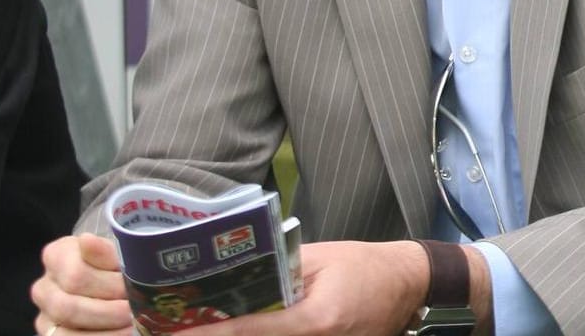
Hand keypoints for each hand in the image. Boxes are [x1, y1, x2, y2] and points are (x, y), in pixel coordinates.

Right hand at [32, 233, 133, 333]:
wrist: (113, 283)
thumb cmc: (115, 265)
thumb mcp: (116, 254)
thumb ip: (105, 251)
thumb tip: (87, 240)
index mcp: (56, 256)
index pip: (76, 275)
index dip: (107, 285)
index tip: (130, 289)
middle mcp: (44, 287)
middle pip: (69, 306)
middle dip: (107, 312)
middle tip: (133, 312)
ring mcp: (45, 315)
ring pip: (65, 333)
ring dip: (105, 332)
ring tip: (132, 326)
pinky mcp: (51, 335)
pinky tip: (123, 334)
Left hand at [190, 240, 427, 335]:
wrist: (406, 283)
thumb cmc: (364, 265)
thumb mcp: (320, 257)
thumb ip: (279, 271)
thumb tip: (236, 280)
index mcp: (316, 319)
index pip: (252, 329)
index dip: (212, 334)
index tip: (178, 333)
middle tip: (178, 332)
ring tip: (207, 329)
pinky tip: (245, 329)